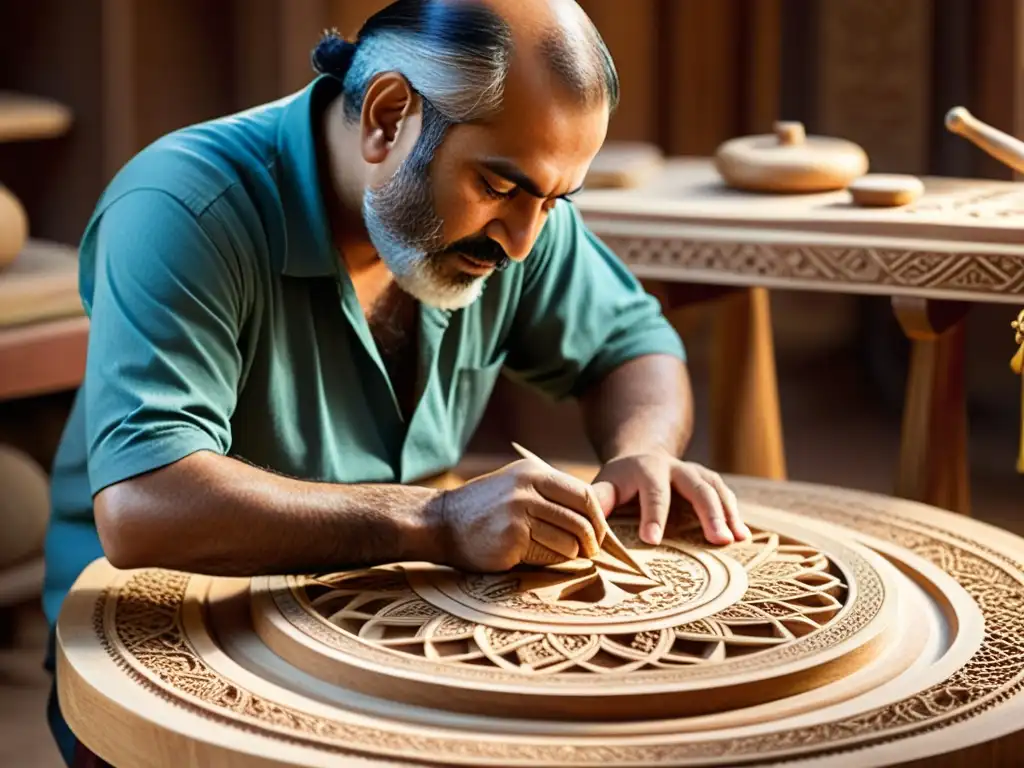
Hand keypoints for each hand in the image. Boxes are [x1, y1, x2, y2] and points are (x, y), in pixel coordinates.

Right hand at [434, 459, 607, 571]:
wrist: (440, 522)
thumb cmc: (484, 508)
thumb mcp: (516, 485)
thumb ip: (549, 494)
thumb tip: (593, 518)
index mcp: (533, 472)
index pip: (583, 494)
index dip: (598, 518)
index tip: (600, 532)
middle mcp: (527, 489)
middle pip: (580, 520)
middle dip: (592, 541)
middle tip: (591, 552)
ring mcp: (519, 513)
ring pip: (568, 541)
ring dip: (571, 554)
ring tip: (562, 555)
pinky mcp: (512, 539)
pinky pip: (548, 556)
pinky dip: (551, 561)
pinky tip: (537, 557)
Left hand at [590, 451, 749, 546]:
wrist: (643, 455)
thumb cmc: (621, 481)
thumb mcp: (605, 485)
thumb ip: (597, 501)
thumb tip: (584, 523)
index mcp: (647, 469)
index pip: (653, 492)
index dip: (653, 515)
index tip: (652, 540)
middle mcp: (676, 468)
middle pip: (696, 486)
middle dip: (708, 513)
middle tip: (717, 540)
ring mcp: (696, 473)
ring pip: (716, 489)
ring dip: (728, 514)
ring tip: (734, 540)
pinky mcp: (709, 482)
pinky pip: (726, 495)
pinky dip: (735, 514)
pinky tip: (743, 536)